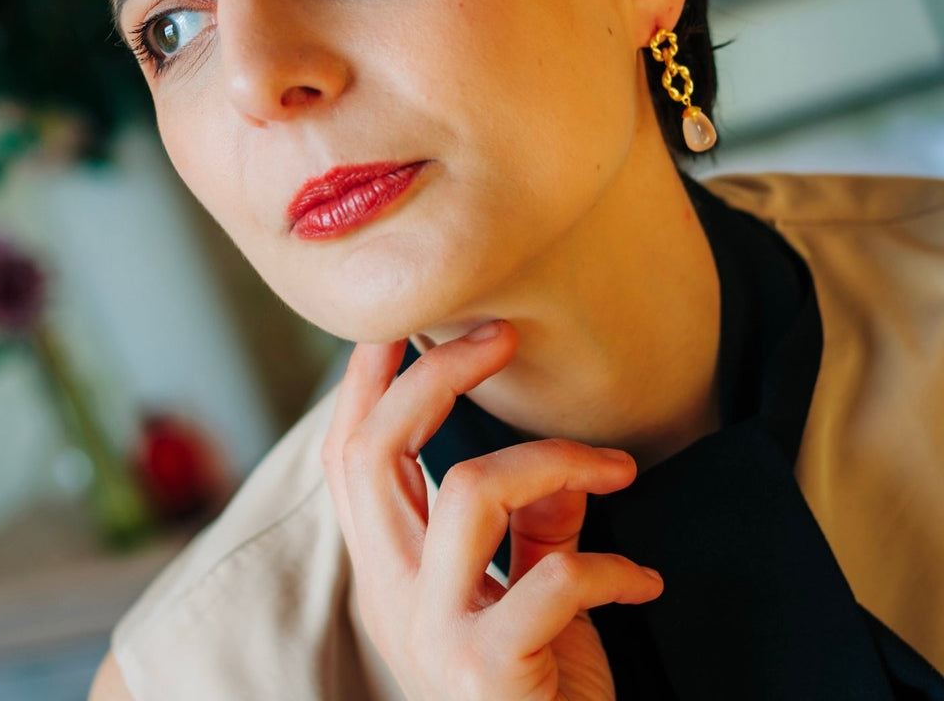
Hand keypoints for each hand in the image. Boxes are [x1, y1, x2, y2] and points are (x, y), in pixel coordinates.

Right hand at [322, 321, 662, 700]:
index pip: (347, 456)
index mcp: (386, 569)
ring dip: (554, 462)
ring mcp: (431, 636)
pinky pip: (550, 580)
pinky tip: (643, 583)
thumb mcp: (526, 595)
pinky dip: (610, 568)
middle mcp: (388, 596)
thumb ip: (533, 525)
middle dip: (437, 378)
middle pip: (376, 453)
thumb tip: (563, 466)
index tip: (402, 325)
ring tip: (614, 472)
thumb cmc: (539, 688)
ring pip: (468, 494)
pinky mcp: (485, 674)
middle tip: (500, 337)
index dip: (363, 384)